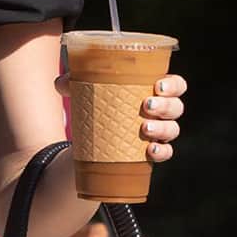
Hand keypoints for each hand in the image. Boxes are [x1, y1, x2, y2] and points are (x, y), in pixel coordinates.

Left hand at [55, 70, 185, 165]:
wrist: (95, 140)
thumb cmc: (101, 105)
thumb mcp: (88, 92)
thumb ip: (75, 83)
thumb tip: (60, 83)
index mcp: (154, 91)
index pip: (176, 85)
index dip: (174, 85)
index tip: (158, 85)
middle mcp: (161, 112)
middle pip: (176, 107)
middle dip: (165, 105)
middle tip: (146, 104)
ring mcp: (158, 133)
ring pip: (172, 129)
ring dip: (162, 128)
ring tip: (145, 127)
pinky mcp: (151, 153)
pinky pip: (165, 153)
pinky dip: (161, 152)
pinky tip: (150, 150)